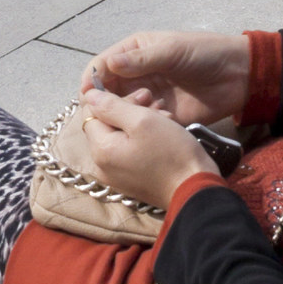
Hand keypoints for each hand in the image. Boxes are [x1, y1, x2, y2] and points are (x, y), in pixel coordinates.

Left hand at [75, 83, 216, 214]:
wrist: (193, 189)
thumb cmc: (170, 152)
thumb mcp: (142, 121)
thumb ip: (112, 106)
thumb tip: (88, 95)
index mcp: (101, 150)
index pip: (92, 113)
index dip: (112, 97)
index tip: (139, 93)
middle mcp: (102, 165)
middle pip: (105, 124)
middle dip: (128, 108)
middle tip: (153, 100)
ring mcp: (115, 175)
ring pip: (119, 135)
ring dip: (138, 120)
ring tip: (163, 116)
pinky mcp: (129, 180)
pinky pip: (127, 150)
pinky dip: (141, 137)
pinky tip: (162, 131)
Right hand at [81, 26, 250, 123]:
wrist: (237, 76)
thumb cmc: (205, 53)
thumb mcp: (173, 51)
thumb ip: (142, 59)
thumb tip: (108, 65)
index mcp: (134, 52)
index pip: (101, 66)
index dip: (92, 80)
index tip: (88, 95)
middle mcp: (135, 75)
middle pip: (106, 92)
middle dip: (110, 101)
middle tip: (127, 105)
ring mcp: (147, 97)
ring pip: (122, 111)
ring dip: (130, 112)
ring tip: (153, 107)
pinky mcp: (160, 117)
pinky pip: (141, 124)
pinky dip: (146, 124)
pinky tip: (164, 118)